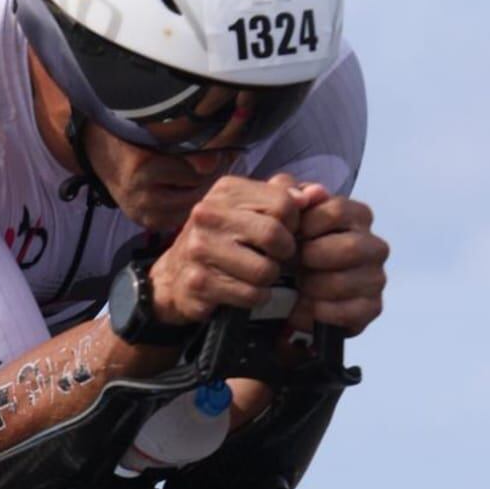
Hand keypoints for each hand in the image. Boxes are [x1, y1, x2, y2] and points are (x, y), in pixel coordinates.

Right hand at [146, 175, 301, 325]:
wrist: (173, 278)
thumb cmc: (221, 241)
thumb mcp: (248, 209)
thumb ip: (284, 197)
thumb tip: (316, 194)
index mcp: (226, 191)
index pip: (283, 203)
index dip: (293, 224)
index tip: (284, 233)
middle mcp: (208, 215)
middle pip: (274, 235)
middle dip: (284, 253)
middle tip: (277, 258)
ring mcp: (200, 250)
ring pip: (265, 270)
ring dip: (270, 278)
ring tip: (258, 274)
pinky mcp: (199, 283)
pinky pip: (250, 295)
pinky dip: (256, 297)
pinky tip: (246, 291)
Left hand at [286, 186, 387, 335]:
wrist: (293, 290)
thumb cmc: (295, 246)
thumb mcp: (286, 213)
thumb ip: (290, 192)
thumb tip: (308, 193)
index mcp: (359, 216)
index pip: (337, 211)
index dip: (306, 225)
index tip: (290, 236)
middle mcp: (375, 246)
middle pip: (347, 248)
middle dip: (311, 259)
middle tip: (294, 264)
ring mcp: (376, 278)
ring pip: (343, 283)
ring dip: (311, 287)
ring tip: (298, 286)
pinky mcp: (372, 308)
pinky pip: (346, 312)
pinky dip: (318, 312)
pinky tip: (306, 306)